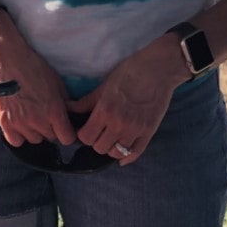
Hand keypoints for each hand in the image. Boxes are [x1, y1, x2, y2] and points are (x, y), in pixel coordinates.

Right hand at [0, 30, 74, 148]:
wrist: (6, 59)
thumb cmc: (32, 66)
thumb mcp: (56, 81)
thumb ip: (64, 102)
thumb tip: (69, 115)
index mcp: (53, 110)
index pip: (67, 138)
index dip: (68, 133)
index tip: (65, 127)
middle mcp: (38, 120)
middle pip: (51, 138)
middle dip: (51, 128)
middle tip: (46, 114)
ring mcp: (20, 123)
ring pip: (34, 139)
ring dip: (36, 131)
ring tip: (32, 115)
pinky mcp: (4, 123)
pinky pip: (16, 141)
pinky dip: (19, 134)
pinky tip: (20, 122)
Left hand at [66, 40, 180, 165]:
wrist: (157, 69)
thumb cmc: (129, 73)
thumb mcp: (104, 85)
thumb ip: (87, 102)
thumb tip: (69, 108)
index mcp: (105, 111)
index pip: (86, 137)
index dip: (84, 134)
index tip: (86, 129)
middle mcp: (119, 124)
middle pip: (99, 148)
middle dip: (96, 141)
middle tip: (100, 132)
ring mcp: (135, 130)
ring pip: (116, 153)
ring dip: (111, 148)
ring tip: (112, 138)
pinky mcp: (149, 132)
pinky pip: (135, 153)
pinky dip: (127, 157)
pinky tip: (122, 155)